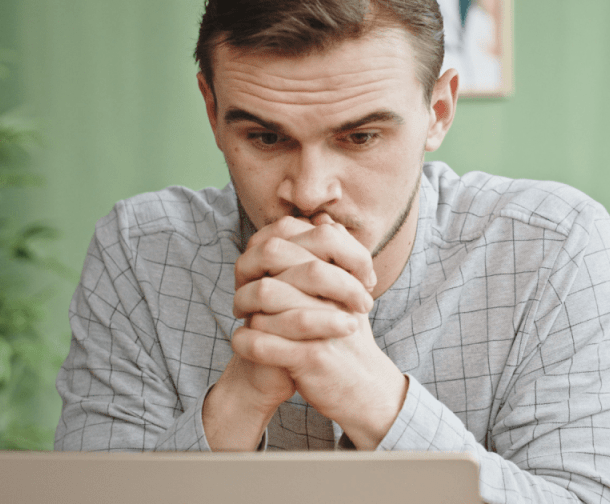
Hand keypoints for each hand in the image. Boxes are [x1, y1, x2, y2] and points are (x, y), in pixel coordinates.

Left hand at [232, 214, 407, 448]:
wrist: (367, 390)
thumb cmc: (350, 340)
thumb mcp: (347, 293)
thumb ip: (335, 257)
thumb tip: (325, 219)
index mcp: (341, 275)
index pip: (299, 242)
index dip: (270, 252)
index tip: (259, 271)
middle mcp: (333, 295)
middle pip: (280, 260)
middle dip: (253, 275)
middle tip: (244, 293)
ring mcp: (322, 325)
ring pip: (267, 296)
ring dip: (245, 305)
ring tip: (242, 315)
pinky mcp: (311, 358)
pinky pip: (264, 344)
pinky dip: (246, 341)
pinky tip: (242, 341)